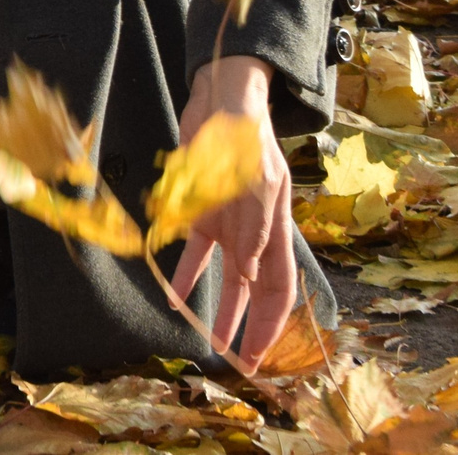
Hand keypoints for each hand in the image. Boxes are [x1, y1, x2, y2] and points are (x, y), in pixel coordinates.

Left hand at [169, 55, 295, 367]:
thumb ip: (252, 224)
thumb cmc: (242, 131)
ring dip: (219, 307)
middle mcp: (254, 231)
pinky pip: (196, 250)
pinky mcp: (202, 208)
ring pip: (228, 276)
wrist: (220, 96)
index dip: (274, 323)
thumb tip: (251, 272)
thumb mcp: (252, 176)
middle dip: (250, 327)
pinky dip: (188, 271)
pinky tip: (176, 293)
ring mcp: (229, 221)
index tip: (262, 354)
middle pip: (257, 290)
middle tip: (240, 361)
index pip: (281, 287)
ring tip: (210, 339)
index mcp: (275, 226)